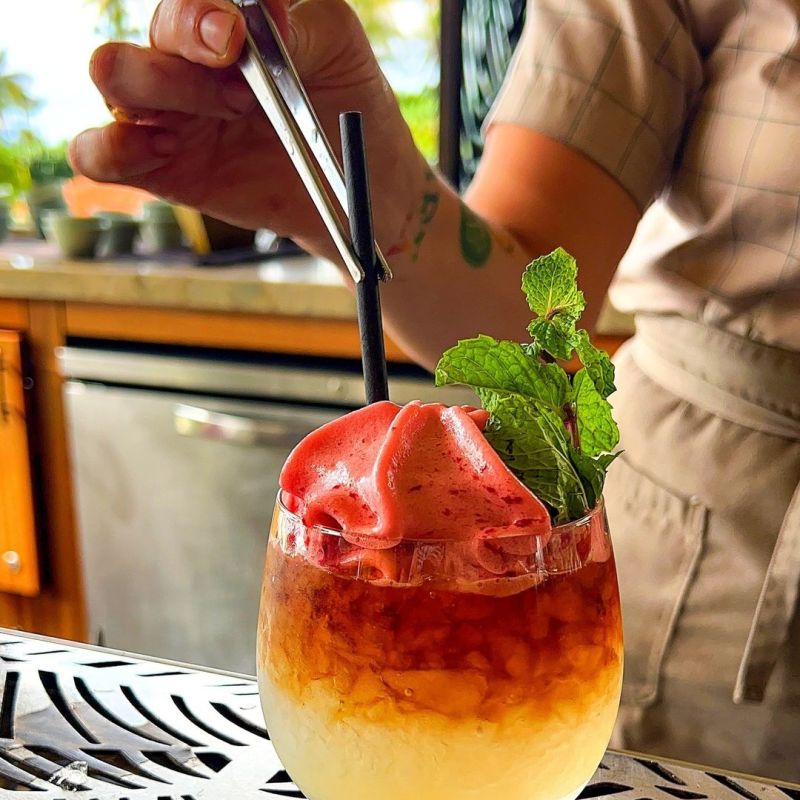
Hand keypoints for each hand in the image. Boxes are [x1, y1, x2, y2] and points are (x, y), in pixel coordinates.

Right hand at [69, 0, 423, 258]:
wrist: (370, 182)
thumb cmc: (349, 103)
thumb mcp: (336, 47)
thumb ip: (298, 21)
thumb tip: (263, 10)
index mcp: (221, 29)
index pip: (183, 6)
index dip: (199, 17)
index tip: (236, 39)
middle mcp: (185, 68)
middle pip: (137, 41)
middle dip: (180, 62)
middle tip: (241, 96)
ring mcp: (172, 121)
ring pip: (113, 85)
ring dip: (159, 94)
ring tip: (222, 120)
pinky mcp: (168, 173)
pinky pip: (101, 156)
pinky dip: (111, 149)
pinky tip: (162, 149)